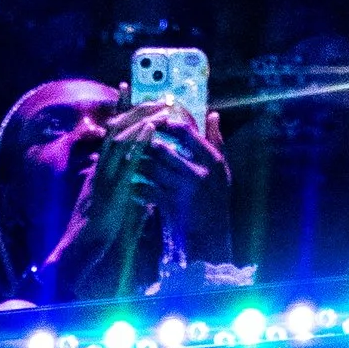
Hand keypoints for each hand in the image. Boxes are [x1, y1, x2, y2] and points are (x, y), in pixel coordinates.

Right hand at [30, 111, 149, 302]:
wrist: (79, 250)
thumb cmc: (96, 231)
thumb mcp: (112, 207)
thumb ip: (126, 195)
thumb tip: (144, 193)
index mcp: (100, 169)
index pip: (110, 133)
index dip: (119, 111)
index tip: (128, 88)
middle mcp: (100, 168)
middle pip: (116, 129)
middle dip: (136, 109)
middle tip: (157, 96)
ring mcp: (104, 176)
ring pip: (121, 140)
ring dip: (141, 120)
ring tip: (160, 107)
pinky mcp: (110, 188)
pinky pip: (126, 161)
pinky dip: (138, 143)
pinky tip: (151, 130)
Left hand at [118, 101, 234, 262]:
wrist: (213, 233)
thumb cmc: (217, 197)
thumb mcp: (222, 168)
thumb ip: (216, 141)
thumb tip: (213, 114)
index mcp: (211, 160)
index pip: (187, 134)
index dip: (169, 124)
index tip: (156, 119)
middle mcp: (197, 173)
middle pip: (163, 151)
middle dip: (145, 143)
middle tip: (132, 136)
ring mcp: (182, 190)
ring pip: (151, 170)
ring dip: (137, 163)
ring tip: (126, 157)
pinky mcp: (170, 205)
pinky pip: (147, 191)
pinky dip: (136, 186)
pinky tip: (129, 183)